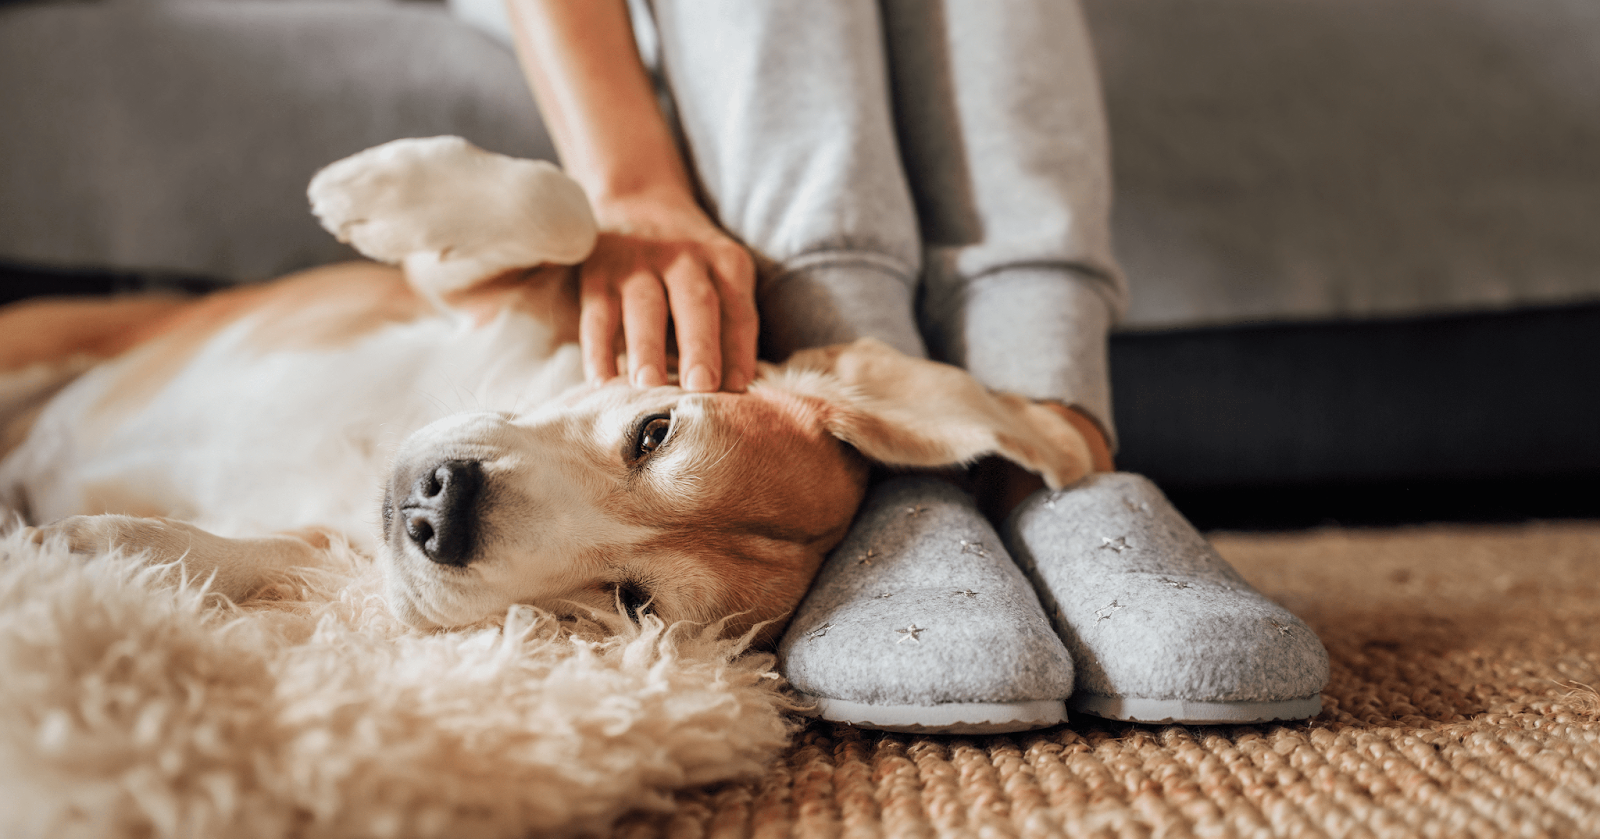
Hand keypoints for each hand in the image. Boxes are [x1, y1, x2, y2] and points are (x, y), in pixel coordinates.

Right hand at [579, 194, 758, 391]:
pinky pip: (598, 315)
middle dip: (700, 345)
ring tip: (648, 385)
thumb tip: (731, 390)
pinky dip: (598, 349)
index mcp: (726, 263)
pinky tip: (602, 381)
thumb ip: (726, 328)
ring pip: (645, 307)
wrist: (638, 206)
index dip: (740, 350)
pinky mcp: (598, 272)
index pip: (738, 311)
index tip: (738, 389)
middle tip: (701, 386)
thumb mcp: (719, 280)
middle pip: (696, 303)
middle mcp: (685, 258)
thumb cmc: (689, 270)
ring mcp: (638, 263)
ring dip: (647, 348)